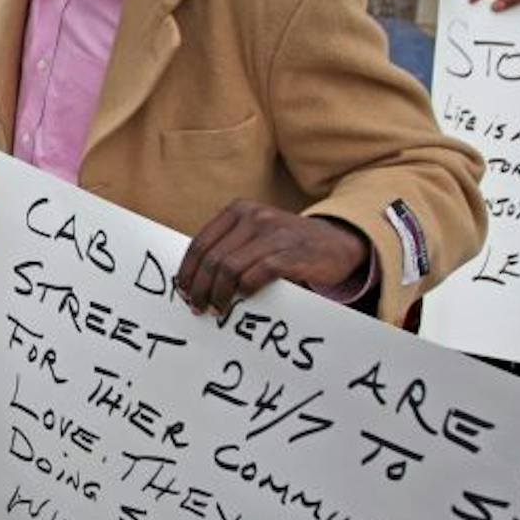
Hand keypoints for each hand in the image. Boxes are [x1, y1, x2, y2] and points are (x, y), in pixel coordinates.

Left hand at [176, 203, 369, 315]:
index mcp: (239, 210)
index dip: (188, 271)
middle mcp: (254, 217)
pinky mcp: (290, 254)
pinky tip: (242, 300)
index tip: (183, 292)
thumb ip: (229, 245)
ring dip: (218, 294)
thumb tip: (194, 278)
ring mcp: (273, 234)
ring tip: (216, 309)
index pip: (201, 243)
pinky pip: (256, 274)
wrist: (336, 243)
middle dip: (200, 288)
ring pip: (229, 268)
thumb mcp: (256, 233)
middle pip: (212, 258)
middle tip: (197, 307)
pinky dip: (245, 290)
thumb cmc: (288, 244)